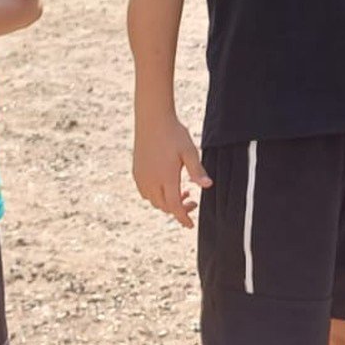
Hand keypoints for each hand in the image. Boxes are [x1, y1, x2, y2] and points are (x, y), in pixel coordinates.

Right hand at [132, 111, 209, 226]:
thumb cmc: (174, 134)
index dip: (183, 218)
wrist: (152, 119)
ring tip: (182, 191)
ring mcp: (141, 177)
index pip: (174, 207)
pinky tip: (165, 185)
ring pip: (153, 201)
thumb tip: (208, 186)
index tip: (190, 225)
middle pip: (164, 206)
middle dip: (178, 209)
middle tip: (193, 200)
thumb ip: (197, 170)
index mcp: (166, 177)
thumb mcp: (190, 151)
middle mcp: (151, 180)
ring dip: (167, 202)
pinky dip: (156, 195)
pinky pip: (145, 192)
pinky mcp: (136, 172)